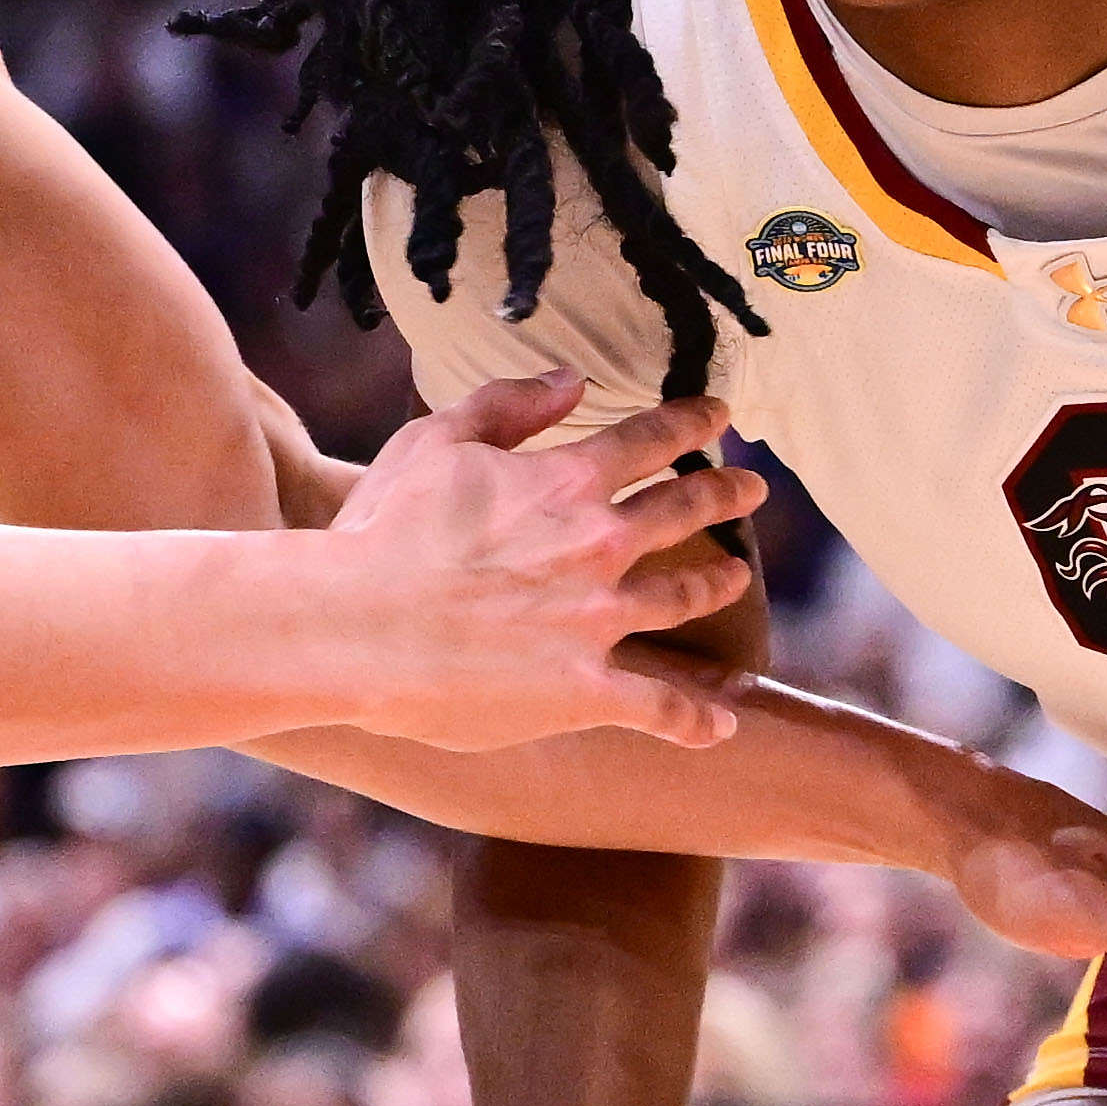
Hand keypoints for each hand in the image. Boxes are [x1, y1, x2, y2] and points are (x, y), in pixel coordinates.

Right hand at [312, 378, 766, 751]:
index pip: (650, 440)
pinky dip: (697, 720)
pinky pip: (660, 709)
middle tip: (752, 490)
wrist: (354, 629)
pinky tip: (722, 726)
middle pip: (684, 512)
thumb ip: (508, 405)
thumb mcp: (434, 442)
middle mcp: (599, 547)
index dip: (691, 422)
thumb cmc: (382, 533)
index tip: (718, 415)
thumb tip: (572, 380)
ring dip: (717, 585)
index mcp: (566, 482)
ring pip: (683, 599)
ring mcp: (599, 622)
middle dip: (725, 496)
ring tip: (734, 579)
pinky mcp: (586, 691)